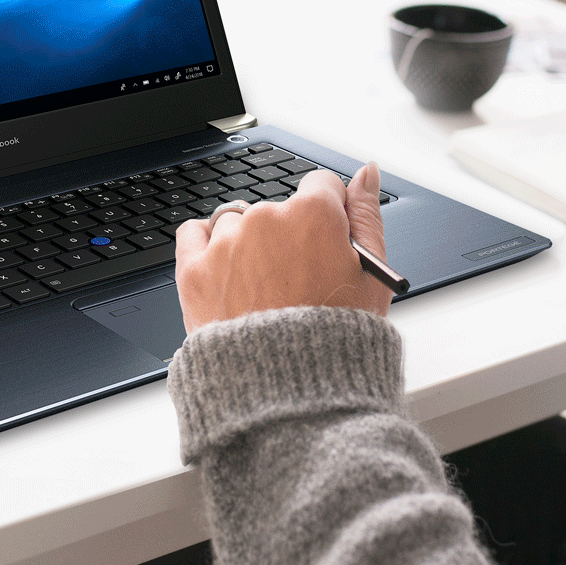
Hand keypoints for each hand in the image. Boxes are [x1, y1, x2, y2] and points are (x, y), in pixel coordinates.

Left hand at [174, 164, 391, 331]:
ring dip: (248, 244)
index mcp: (313, 215)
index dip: (328, 214)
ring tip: (263, 290)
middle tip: (297, 281)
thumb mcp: (372, 275)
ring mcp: (226, 244)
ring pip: (237, 222)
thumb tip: (366, 174)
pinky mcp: (193, 270)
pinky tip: (224, 269)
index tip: (326, 239)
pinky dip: (205, 244)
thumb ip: (367, 215)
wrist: (287, 391)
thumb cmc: (336, 338)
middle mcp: (265, 220)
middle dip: (288, 236)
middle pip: (278, 209)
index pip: (320, 186)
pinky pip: (193, 233)